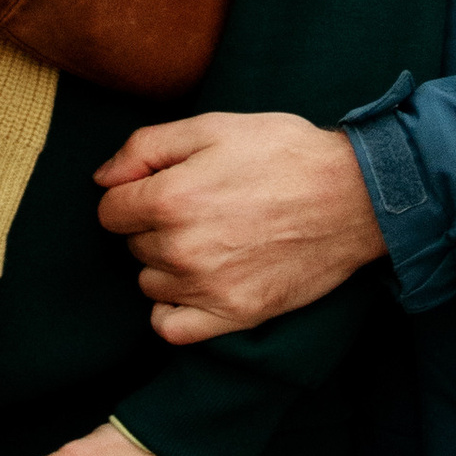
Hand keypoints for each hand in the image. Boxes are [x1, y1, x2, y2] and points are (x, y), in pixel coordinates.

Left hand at [93, 111, 385, 342]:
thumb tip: (102, 178)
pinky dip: (173, 309)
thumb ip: (146, 147)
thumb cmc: (284, 155)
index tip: (163, 187)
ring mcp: (207, 288)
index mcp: (171, 198)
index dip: (132, 194)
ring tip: (208, 240)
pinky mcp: (234, 316)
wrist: (353, 196)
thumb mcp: (213, 127)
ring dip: (165, 264)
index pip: (109, 210)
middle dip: (153, 225)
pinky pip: (171, 328)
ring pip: (149, 282)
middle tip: (199, 207)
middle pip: (131, 245)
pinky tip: (195, 285)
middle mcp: (181, 248)